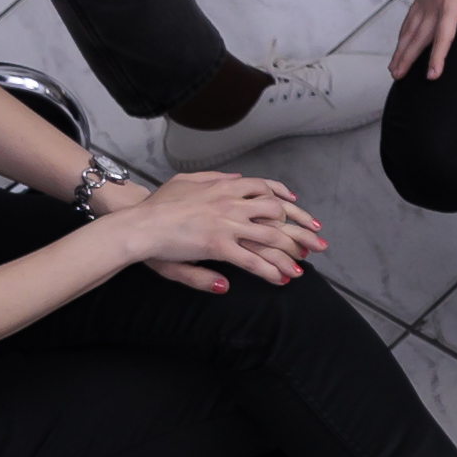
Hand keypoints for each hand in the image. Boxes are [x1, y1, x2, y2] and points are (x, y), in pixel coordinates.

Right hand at [124, 167, 323, 294]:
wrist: (139, 222)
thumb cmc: (158, 204)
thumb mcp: (187, 181)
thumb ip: (214, 179)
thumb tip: (237, 178)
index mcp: (225, 187)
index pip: (266, 189)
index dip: (287, 200)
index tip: (300, 210)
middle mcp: (231, 203)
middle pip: (278, 213)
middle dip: (300, 229)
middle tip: (317, 242)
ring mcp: (226, 225)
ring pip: (270, 238)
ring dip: (290, 253)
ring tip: (303, 267)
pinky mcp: (217, 246)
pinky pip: (251, 260)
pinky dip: (269, 270)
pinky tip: (280, 278)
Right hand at [393, 0, 456, 78]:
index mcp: (450, 5)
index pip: (443, 36)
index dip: (437, 56)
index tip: (432, 74)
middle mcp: (432, 7)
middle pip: (418, 38)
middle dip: (407, 58)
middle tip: (398, 76)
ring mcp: (424, 3)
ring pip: (409, 31)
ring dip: (401, 49)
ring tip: (393, 68)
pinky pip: (408, 20)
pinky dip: (402, 34)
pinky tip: (400, 43)